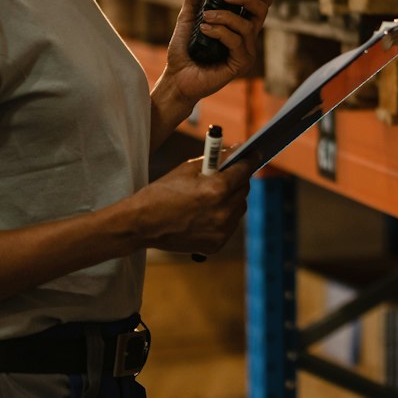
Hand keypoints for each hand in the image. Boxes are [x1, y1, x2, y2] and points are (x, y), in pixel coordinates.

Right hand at [125, 157, 250, 254]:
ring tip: (215, 195)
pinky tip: (208, 212)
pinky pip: (230, 225)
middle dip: (239, 180)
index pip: (244, 170)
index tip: (255, 154)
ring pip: (239, 208)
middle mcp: (223, 212)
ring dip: (232, 199)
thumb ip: (215, 160)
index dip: (250, 160)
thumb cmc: (162, 192)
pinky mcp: (216, 245)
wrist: (141, 224)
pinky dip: (224, 217)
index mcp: (217, 189)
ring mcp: (221, 231)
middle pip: (244, 190)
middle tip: (231, 174)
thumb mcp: (188, 169)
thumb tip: (236, 151)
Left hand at [159, 0, 271, 106]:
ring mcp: (246, 51)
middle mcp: (247, 36)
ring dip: (224, 17)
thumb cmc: (184, 49)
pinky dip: (220, 32)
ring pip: (247, 26)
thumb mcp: (188, 15)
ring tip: (205, 18)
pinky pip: (236, 41)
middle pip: (261, 10)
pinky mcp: (240, 63)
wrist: (176, 77)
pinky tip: (205, 30)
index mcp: (239, 24)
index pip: (260, 3)